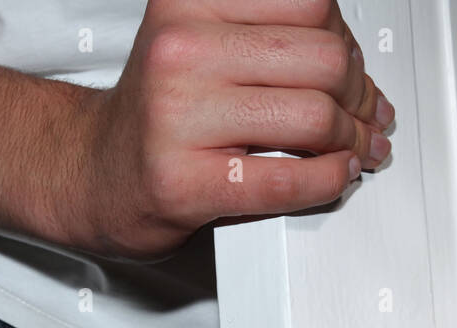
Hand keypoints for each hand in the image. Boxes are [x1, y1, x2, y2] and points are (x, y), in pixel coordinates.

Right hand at [76, 0, 394, 258]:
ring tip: (352, 149)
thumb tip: (361, 72)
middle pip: (323, 59)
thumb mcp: (205, 44)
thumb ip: (274, 40)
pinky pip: (287, 178)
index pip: (311, 2)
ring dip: (351, 140)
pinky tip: (333, 175)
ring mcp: (179, 116)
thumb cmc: (159, 114)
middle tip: (360, 115)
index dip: (344, 40)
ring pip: (314, 117)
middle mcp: (180, 49)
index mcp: (190, 1)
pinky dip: (328, 180)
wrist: (94, 175)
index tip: (346, 67)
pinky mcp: (184, 182)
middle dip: (357, 94)